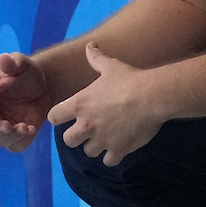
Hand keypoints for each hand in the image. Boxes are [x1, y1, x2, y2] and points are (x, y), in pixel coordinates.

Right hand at [0, 52, 53, 152]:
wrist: (45, 86)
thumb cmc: (27, 72)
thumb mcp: (21, 64)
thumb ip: (12, 62)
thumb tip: (3, 58)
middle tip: (9, 126)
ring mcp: (1, 126)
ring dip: (11, 137)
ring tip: (26, 127)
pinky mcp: (16, 136)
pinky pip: (14, 146)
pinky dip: (22, 142)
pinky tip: (32, 130)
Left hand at [47, 44, 164, 166]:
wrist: (152, 96)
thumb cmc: (129, 79)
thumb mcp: (110, 66)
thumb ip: (96, 58)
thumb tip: (90, 45)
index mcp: (79, 105)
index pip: (53, 117)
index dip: (59, 117)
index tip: (68, 116)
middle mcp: (86, 125)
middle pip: (68, 141)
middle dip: (76, 137)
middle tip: (88, 130)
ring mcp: (101, 140)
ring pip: (88, 152)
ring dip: (95, 146)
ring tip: (105, 138)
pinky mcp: (118, 150)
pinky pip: (108, 161)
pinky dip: (112, 156)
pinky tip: (118, 148)